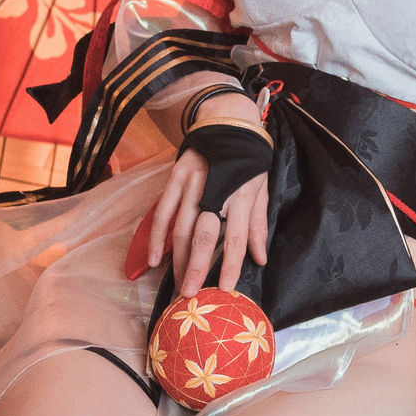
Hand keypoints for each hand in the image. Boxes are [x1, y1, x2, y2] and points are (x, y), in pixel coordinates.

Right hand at [145, 145, 269, 294]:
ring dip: (178, 258)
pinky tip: (154, 259)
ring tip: (179, 282)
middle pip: (204, 234)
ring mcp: (192, 184)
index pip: (236, 236)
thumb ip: (259, 225)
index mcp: (241, 195)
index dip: (231, 264)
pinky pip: (162, 212)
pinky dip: (156, 237)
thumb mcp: (261, 188)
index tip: (225, 288)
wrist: (227, 122)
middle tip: (191, 293)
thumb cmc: (248, 160)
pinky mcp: (175, 179)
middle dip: (197, 266)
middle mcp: (215, 191)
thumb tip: (260, 258)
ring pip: (181, 227)